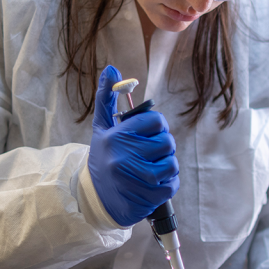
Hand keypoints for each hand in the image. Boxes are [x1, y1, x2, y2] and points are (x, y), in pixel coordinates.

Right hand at [88, 65, 178, 226]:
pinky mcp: (147, 197)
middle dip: (162, 146)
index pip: (155, 120)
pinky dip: (168, 183)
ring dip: (166, 165)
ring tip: (151, 168)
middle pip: (167, 141)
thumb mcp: (102, 128)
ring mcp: (137, 179)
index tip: (149, 133)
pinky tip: (153, 183)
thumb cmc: (103, 158)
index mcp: (116, 136)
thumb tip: (112, 69)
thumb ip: (107, 98)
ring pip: (172, 163)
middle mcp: (125, 157)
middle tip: (149, 152)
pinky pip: (173, 184)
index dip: (157, 125)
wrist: (96, 199)